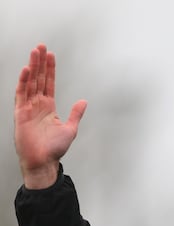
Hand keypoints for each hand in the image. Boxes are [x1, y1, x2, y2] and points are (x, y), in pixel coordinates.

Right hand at [14, 44, 86, 188]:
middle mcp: (37, 105)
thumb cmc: (54, 149)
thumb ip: (75, 113)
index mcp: (48, 107)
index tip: (51, 55)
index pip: (49, 83)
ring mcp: (28, 107)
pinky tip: (26, 70)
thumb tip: (84, 101)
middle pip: (38, 79)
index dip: (50, 69)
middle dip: (40, 63)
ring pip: (30, 82)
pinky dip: (23, 81)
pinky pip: (21, 94)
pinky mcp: (20, 113)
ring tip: (35, 52)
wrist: (44, 161)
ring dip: (32, 67)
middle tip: (41, 47)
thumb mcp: (70, 128)